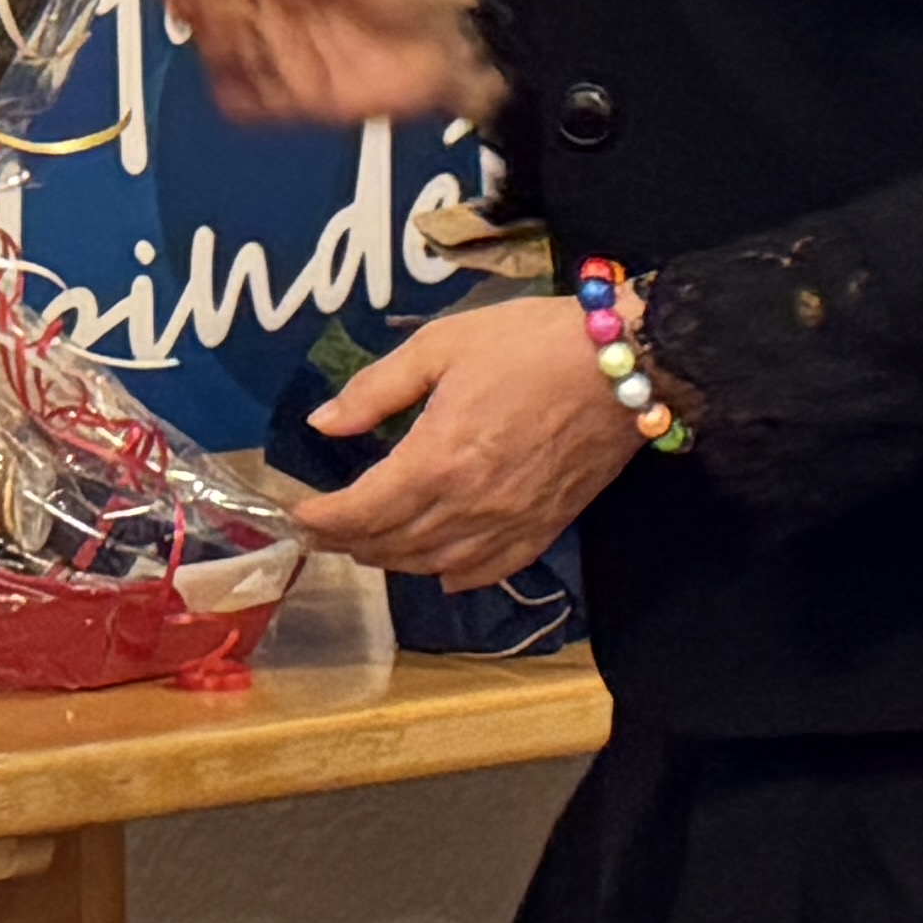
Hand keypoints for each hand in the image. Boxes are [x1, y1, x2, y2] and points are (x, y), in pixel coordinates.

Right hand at [168, 0, 497, 132]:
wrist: (457, 41)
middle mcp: (283, 18)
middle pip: (222, 15)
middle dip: (199, 7)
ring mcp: (291, 60)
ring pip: (231, 56)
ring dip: (212, 46)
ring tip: (208, 34)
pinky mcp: (304, 99)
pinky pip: (255, 103)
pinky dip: (234, 98)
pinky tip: (220, 83)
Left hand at [287, 298, 637, 589]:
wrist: (625, 366)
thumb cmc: (530, 345)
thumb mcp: (441, 346)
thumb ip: (376, 390)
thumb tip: (323, 424)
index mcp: (437, 459)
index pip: (361, 510)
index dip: (321, 518)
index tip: (297, 514)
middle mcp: (469, 505)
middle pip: (390, 544)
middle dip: (346, 540)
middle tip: (320, 529)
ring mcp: (509, 524)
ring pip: (432, 564)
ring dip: (390, 560)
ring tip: (364, 544)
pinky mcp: (544, 529)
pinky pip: (487, 571)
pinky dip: (451, 576)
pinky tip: (435, 572)